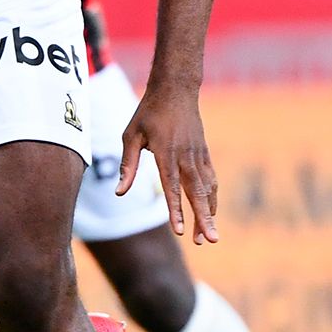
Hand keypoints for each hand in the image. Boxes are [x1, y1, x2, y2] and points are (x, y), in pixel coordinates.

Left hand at [116, 81, 218, 244]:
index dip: (175, 210)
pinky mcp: (204, 153)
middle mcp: (186, 157)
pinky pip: (211, 180)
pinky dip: (212, 198)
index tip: (179, 231)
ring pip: (208, 189)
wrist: (176, 90)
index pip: (171, 187)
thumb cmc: (148, 113)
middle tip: (210, 241)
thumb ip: (127, 165)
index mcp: (166, 153)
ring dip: (209, 213)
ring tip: (210, 237)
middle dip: (204, 219)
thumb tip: (119, 192)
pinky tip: (210, 213)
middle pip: (196, 193)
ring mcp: (198, 155)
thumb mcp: (131, 135)